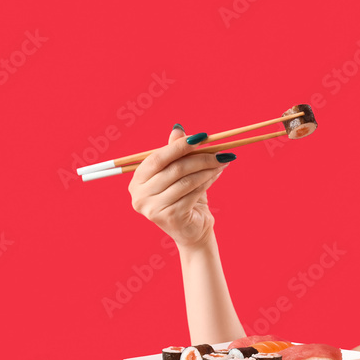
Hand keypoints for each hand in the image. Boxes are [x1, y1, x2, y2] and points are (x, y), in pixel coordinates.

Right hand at [127, 125, 235, 248]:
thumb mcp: (178, 174)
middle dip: (199, 157)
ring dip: (207, 168)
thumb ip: (175, 153)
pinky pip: (193, 193)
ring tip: (222, 161)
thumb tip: (178, 129)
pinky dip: (208, 181)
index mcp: (137, 181)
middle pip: (174, 169)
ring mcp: (153, 208)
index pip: (157, 158)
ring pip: (186, 180)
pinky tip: (217, 174)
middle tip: (219, 151)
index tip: (201, 137)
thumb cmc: (184, 199)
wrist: (192, 231)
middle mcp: (140, 195)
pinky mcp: (170, 217)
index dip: (179, 146)